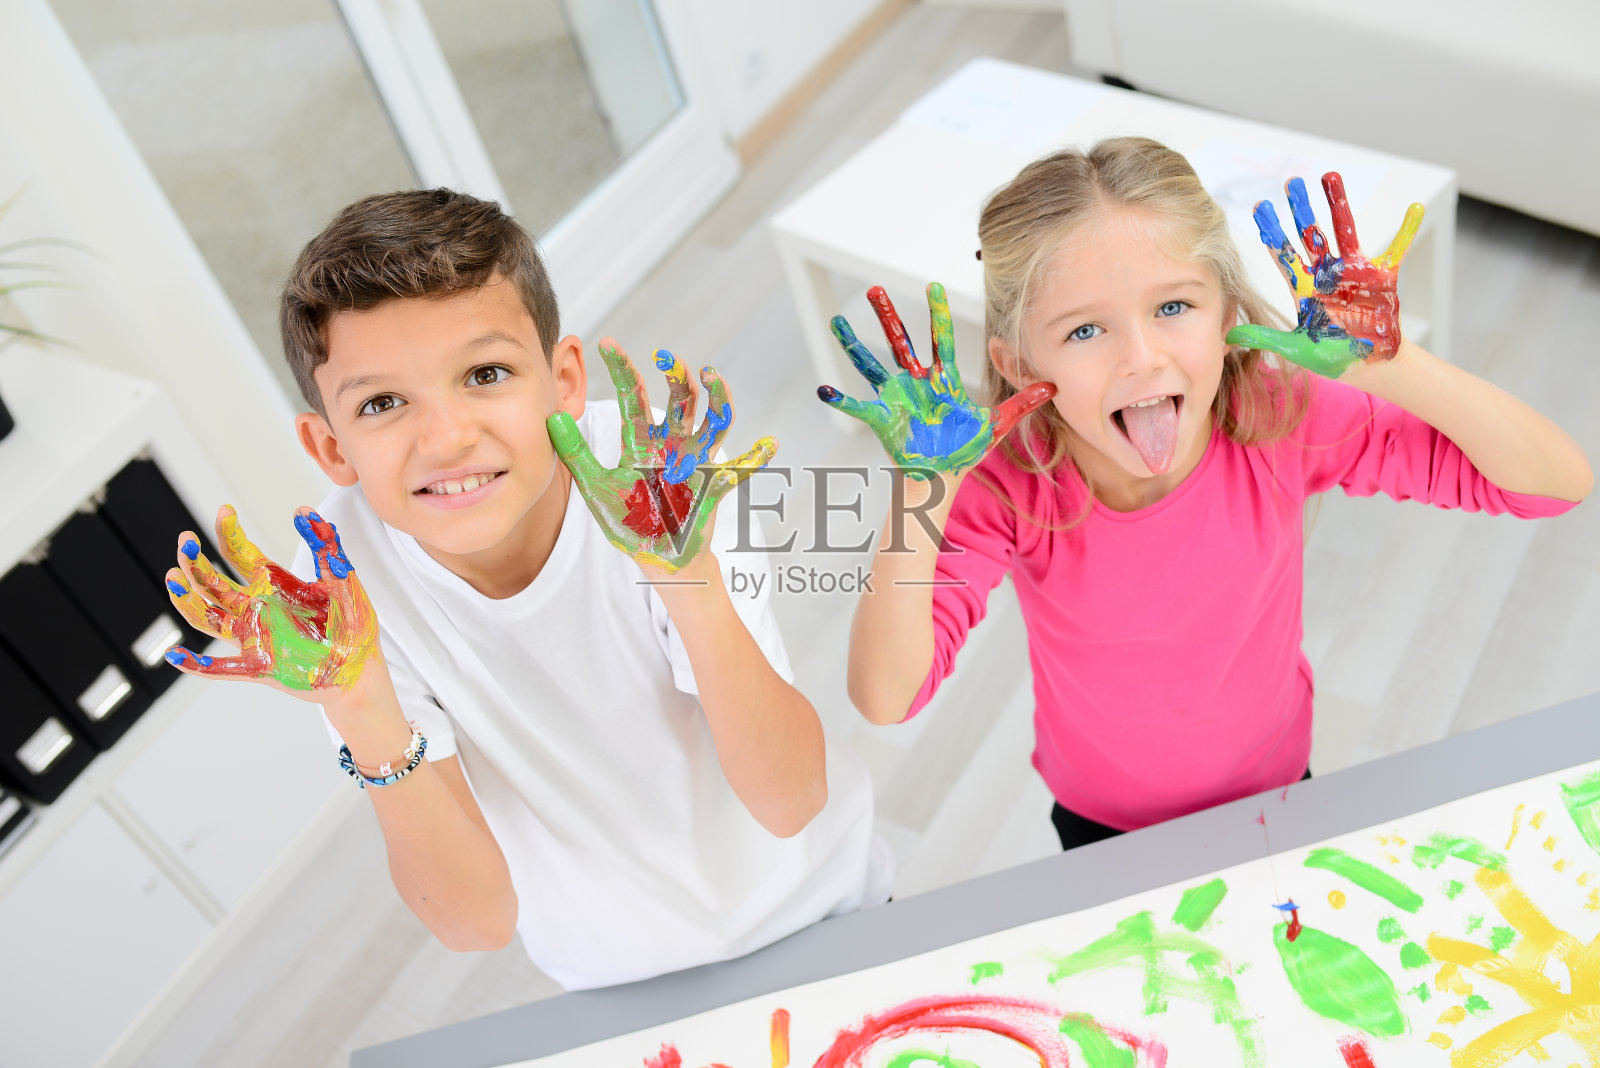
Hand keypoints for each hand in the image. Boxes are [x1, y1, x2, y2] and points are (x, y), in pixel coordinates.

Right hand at [162, 506, 378, 694]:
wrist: (362, 669)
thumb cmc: (351, 624)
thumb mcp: (340, 579)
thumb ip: (325, 546)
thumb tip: (305, 510)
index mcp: (273, 584)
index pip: (239, 553)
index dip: (229, 533)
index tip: (225, 510)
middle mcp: (255, 608)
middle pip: (213, 583)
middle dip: (195, 562)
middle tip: (185, 541)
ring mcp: (253, 638)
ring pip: (207, 619)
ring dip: (187, 602)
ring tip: (172, 580)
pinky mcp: (260, 667)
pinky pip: (221, 668)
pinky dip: (197, 664)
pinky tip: (175, 656)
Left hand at [548, 339, 775, 572]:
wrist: (656, 558)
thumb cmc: (629, 523)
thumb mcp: (596, 488)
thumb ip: (577, 454)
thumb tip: (552, 416)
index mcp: (642, 444)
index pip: (633, 398)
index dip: (622, 370)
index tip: (608, 343)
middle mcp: (672, 446)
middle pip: (679, 401)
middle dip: (676, 376)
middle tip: (666, 356)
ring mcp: (696, 464)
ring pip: (712, 421)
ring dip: (716, 397)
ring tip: (711, 376)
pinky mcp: (713, 486)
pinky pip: (739, 470)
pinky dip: (755, 458)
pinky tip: (770, 444)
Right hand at [817, 283, 1054, 478]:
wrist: (941, 475)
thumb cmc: (965, 448)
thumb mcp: (997, 424)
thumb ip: (1022, 402)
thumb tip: (1054, 384)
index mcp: (941, 379)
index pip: (940, 338)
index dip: (937, 313)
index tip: (934, 285)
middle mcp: (915, 382)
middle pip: (900, 341)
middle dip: (887, 315)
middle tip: (875, 288)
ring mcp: (895, 398)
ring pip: (871, 364)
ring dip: (853, 344)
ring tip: (836, 321)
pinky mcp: (882, 419)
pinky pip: (857, 407)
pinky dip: (839, 399)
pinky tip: (822, 388)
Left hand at [1227, 173, 1423, 376]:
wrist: (1366, 364)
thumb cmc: (1331, 357)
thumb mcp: (1295, 349)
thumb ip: (1265, 338)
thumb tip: (1230, 336)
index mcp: (1304, 288)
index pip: (1283, 254)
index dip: (1273, 231)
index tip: (1261, 206)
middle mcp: (1326, 273)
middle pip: (1310, 234)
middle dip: (1300, 209)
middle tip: (1291, 182)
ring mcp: (1354, 272)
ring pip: (1344, 230)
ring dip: (1338, 204)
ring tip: (1330, 176)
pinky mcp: (1381, 277)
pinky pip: (1398, 249)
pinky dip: (1408, 230)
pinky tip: (1415, 208)